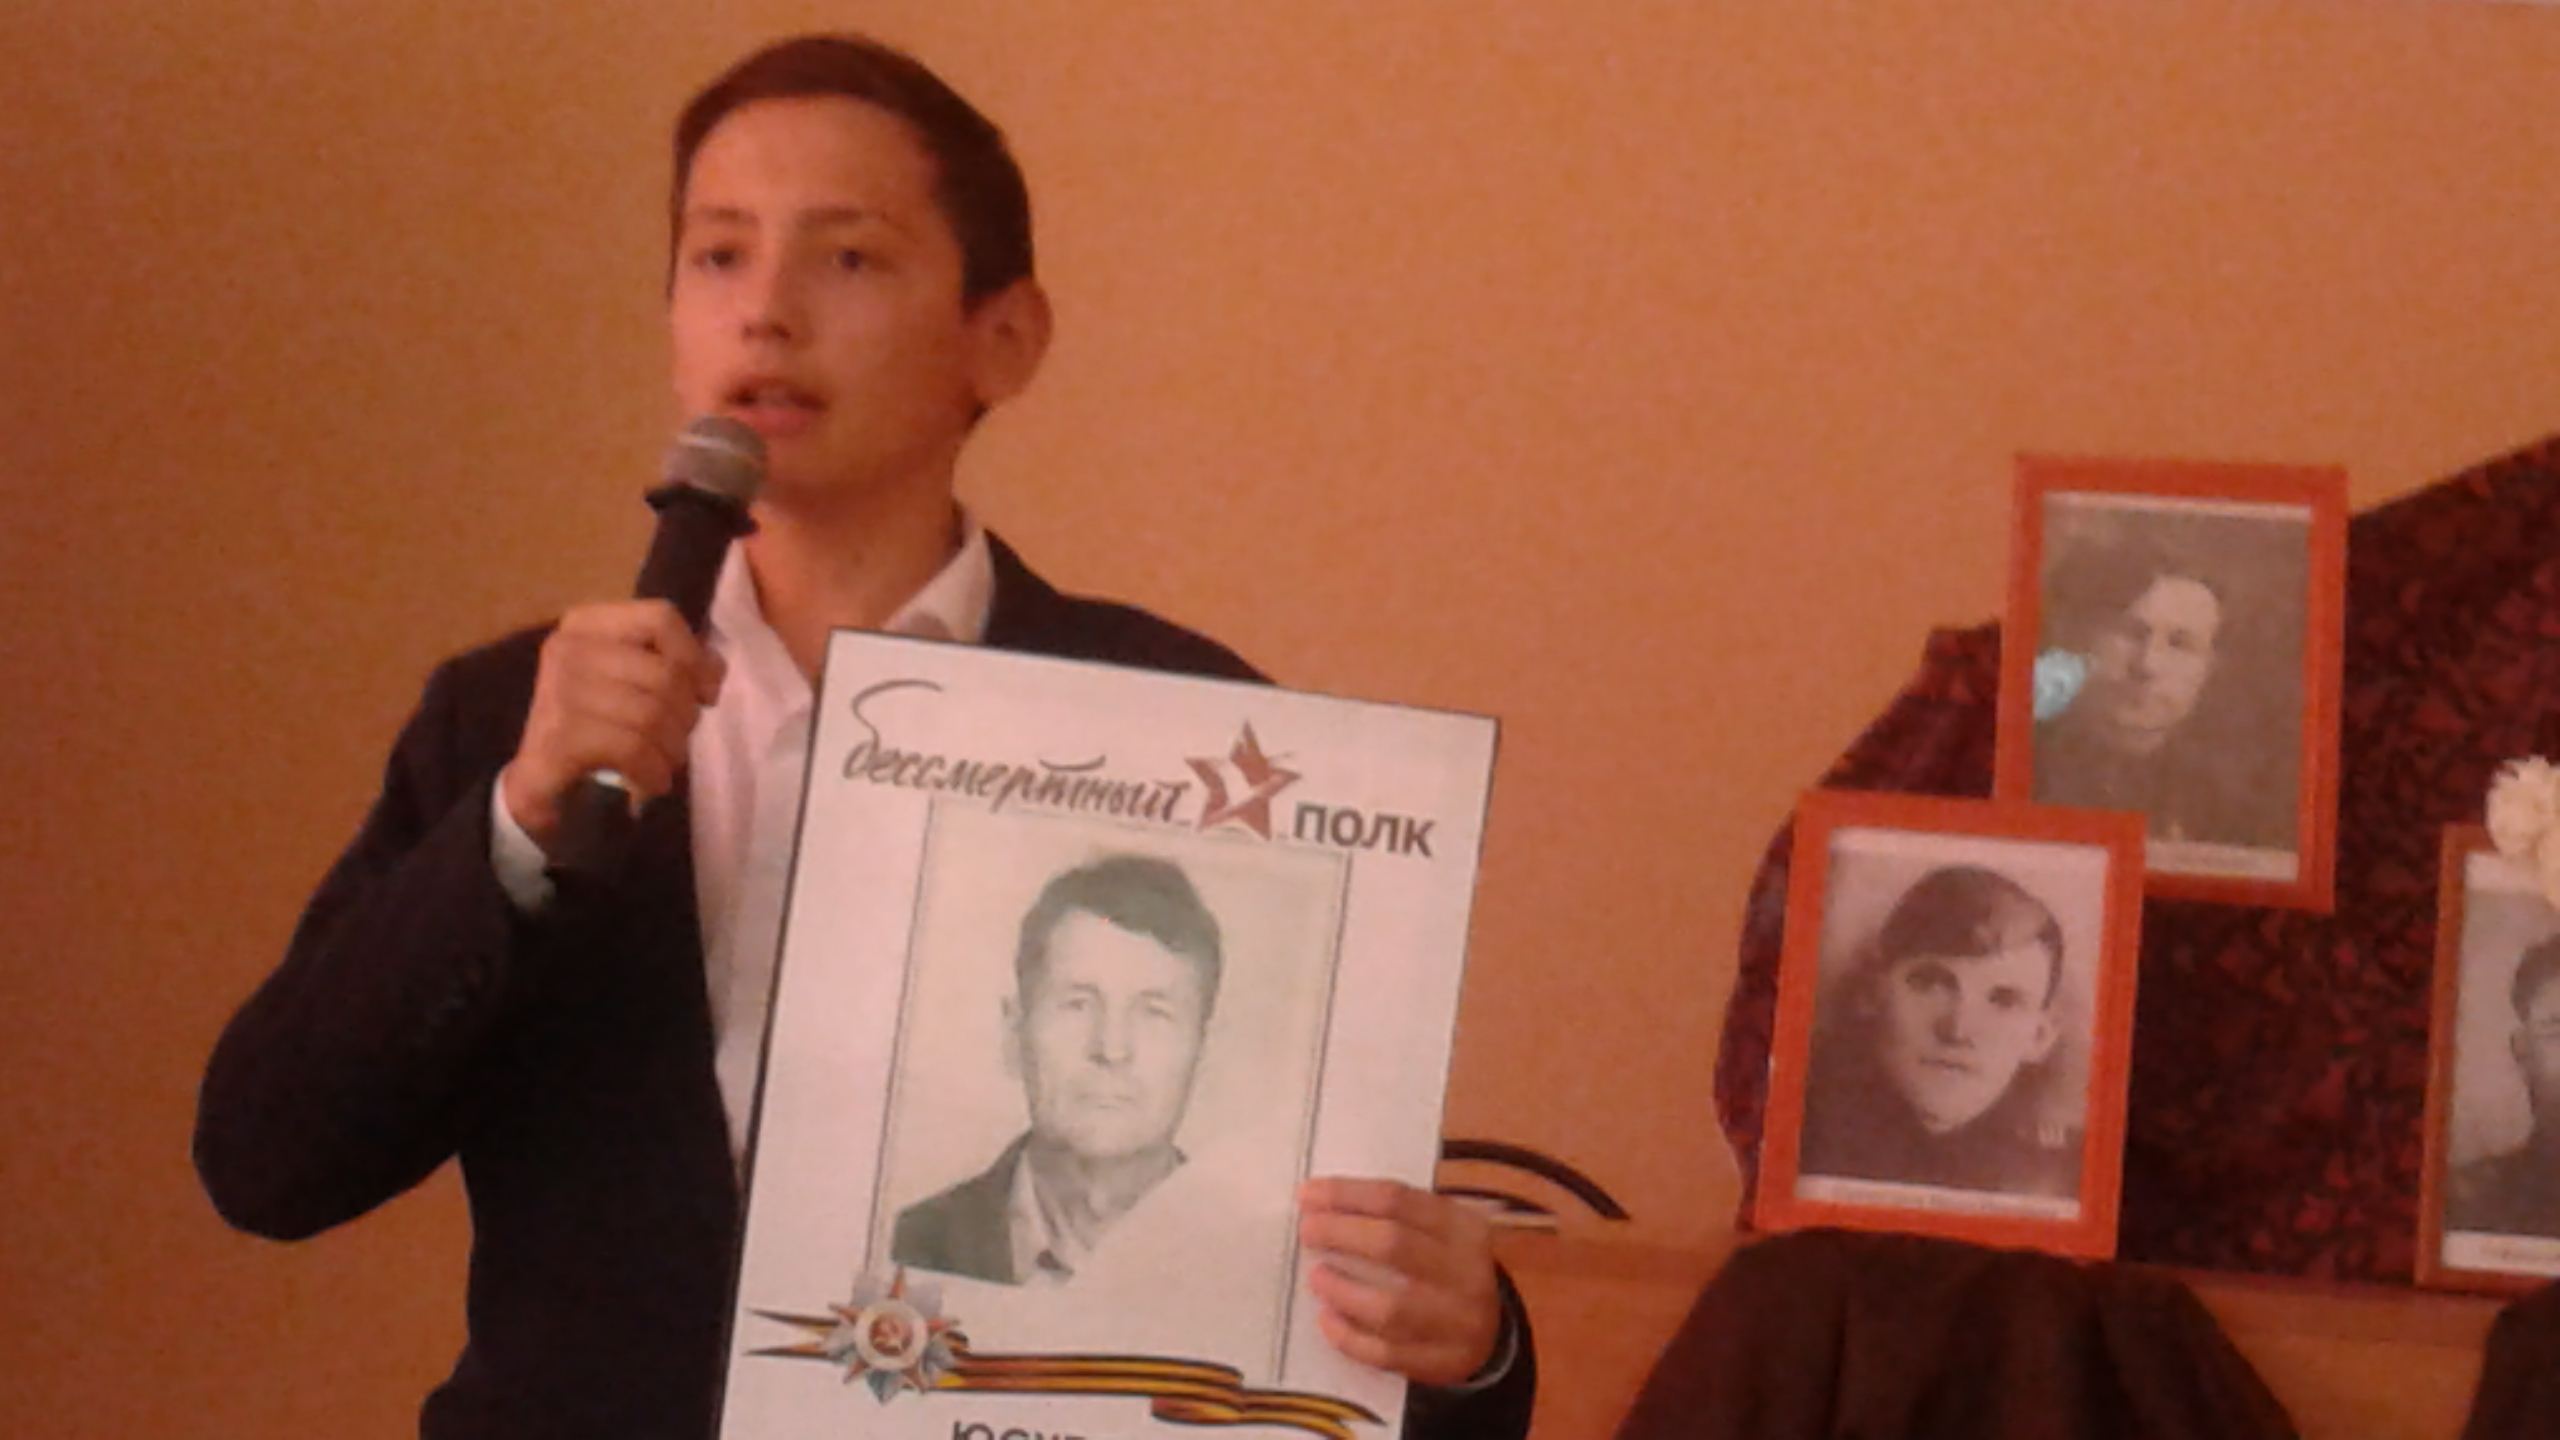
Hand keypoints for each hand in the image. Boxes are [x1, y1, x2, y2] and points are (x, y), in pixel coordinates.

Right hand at [500, 600, 722, 850]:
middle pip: (665, 674)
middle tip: (677, 740)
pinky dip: (654, 772)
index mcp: (586, 624)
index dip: (695, 657)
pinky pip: (633, 749)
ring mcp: (558, 692)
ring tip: (665, 762)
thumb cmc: (597, 724)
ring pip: (652, 715)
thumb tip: (714, 668)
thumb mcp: (634, 682)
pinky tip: (651, 780)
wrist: (541, 779)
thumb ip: (675, 663)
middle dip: (686, 716)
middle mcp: (566, 648)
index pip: (660, 618)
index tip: (706, 694)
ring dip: (672, 749)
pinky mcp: (558, 738)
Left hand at [1296, 1177, 1500, 1386]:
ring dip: (1343, 1290)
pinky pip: (1386, 1353)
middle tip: (1307, 1230)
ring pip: (1390, 1307)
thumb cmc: (1447, 1268)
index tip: (1307, 1195)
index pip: (1397, 1200)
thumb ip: (1394, 1216)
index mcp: (1463, 1227)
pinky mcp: (1441, 1362)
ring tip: (1317, 1276)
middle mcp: (1465, 1272)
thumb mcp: (1440, 1231)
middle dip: (1340, 1233)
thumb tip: (1321, 1203)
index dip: (1346, 1195)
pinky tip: (1326, 1319)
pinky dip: (1350, 1337)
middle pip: (1393, 1245)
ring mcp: (1456, 1322)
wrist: (1492, 1330)